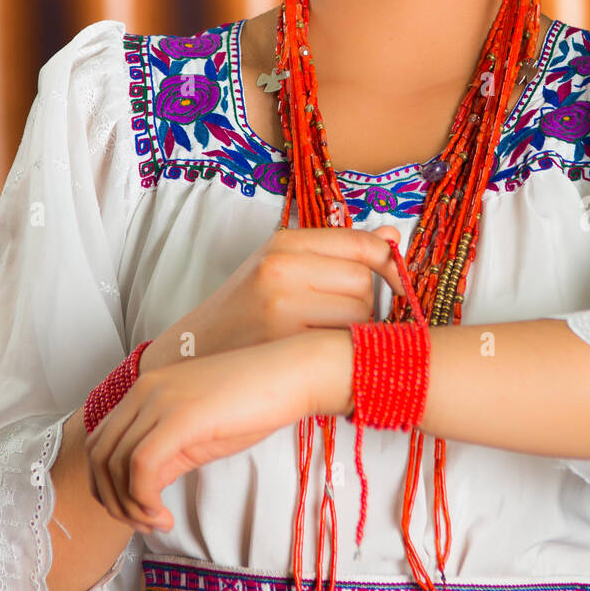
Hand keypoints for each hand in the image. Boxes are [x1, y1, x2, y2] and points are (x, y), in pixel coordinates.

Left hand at [86, 336, 312, 532]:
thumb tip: (142, 487)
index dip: (107, 486)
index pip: (101, 442)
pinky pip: (140, 466)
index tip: (138, 510)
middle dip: (113, 500)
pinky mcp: (180, 416)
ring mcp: (161, 400)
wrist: (291, 374)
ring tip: (158, 521)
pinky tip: (165, 514)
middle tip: (145, 523)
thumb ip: (165, 450)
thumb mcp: (198, 428)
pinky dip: (144, 499)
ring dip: (130, 506)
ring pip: (115, 465)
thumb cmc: (254, 401)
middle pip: (99, 455)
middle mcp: (145, 389)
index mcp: (146, 388)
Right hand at [143, 223, 406, 369]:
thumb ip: (335, 251)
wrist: (190, 356)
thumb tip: (390, 234)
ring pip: (359, 315)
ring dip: (354, 330)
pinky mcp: (283, 344)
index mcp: (283, 242)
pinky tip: (318, 355)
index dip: (389, 264)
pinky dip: (340, 352)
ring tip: (322, 336)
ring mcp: (281, 306)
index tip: (398, 281)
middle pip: (365, 283)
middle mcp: (281, 267)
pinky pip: (342, 344)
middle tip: (335, 318)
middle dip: (363, 303)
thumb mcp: (280, 267)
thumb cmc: (243, 312)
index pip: (361, 244)